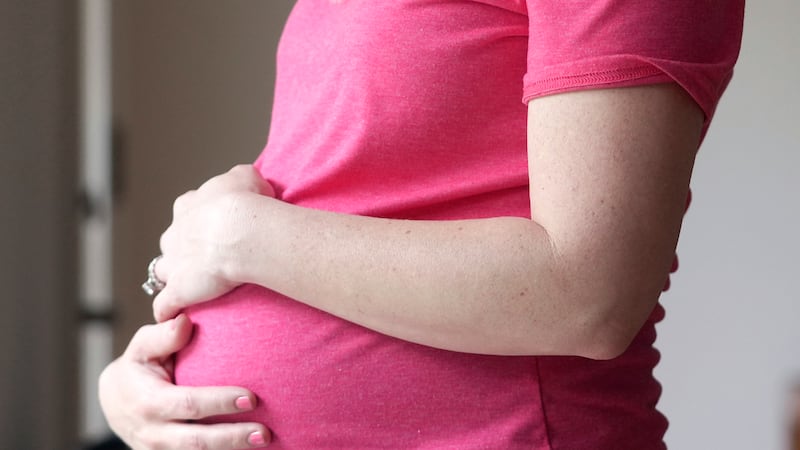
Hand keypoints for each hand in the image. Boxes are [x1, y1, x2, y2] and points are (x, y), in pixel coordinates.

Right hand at [98, 314, 270, 448]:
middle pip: (197, 441)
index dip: (219, 403)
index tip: (251, 397)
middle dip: (232, 437)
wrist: (114, 404)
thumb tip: (185, 321)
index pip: (189, 404)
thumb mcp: (141, 348)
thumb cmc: (137, 368)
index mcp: (149, 402)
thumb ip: (162, 336)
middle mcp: (153, 433)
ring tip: (263, 443)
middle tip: (264, 432)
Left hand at [153, 165, 274, 321]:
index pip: (185, 212)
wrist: (239, 229)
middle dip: (184, 251)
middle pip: (172, 244)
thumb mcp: (247, 176)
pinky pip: (165, 307)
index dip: (199, 220)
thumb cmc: (246, 201)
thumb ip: (241, 178)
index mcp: (187, 207)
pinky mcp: (177, 292)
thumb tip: (247, 181)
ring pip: (164, 274)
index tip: (216, 227)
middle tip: (209, 258)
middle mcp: (174, 234)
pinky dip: (169, 312)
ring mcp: (173, 264)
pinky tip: (178, 319)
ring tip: (193, 290)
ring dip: (174, 280)